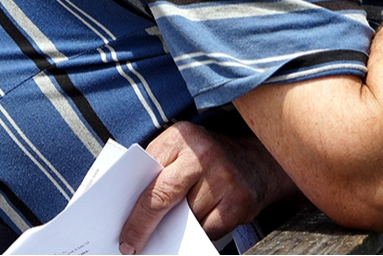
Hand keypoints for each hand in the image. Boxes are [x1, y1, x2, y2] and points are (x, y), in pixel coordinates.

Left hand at [118, 122, 297, 254]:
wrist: (258, 159)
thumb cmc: (208, 158)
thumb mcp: (181, 150)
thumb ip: (157, 169)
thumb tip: (129, 210)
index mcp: (182, 137)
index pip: (149, 180)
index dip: (134, 212)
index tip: (123, 235)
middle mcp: (203, 154)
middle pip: (163, 199)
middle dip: (143, 227)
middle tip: (131, 247)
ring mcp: (224, 177)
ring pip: (187, 218)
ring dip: (180, 224)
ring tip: (181, 218)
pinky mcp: (240, 201)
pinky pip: (209, 229)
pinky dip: (203, 229)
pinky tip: (206, 217)